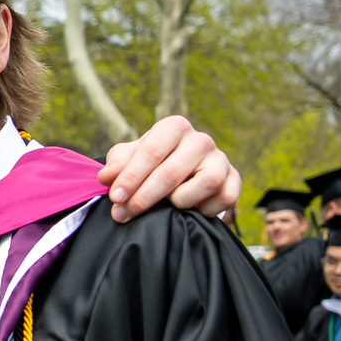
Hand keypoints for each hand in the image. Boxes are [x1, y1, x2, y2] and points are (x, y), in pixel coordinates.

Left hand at [97, 115, 239, 222]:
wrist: (178, 170)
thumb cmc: (149, 161)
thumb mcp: (128, 158)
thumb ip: (117, 165)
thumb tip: (106, 177)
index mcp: (173, 127)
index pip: (151, 152)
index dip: (130, 177)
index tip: (115, 198)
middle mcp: (200, 140)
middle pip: (172, 172)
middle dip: (144, 197)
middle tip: (123, 214)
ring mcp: (221, 159)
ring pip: (206, 183)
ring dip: (180, 201)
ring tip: (165, 207)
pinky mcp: (234, 179)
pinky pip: (226, 198)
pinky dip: (206, 209)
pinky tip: (190, 211)